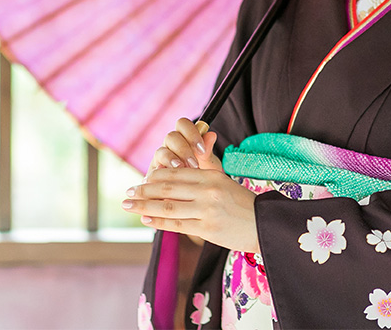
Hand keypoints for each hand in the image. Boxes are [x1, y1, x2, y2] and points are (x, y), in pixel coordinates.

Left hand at [123, 165, 260, 253]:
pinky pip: (177, 224)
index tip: (140, 180)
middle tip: (127, 193)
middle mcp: (207, 191)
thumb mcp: (223, 180)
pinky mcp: (207, 229)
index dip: (154, 177)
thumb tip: (179, 162)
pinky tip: (146, 219)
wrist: (264, 224)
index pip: (175, 174)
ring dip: (144, 206)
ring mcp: (207, 210)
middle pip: (167, 189)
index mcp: (211, 176)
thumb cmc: (240, 202)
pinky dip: (158, 222)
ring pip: (167, 207)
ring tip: (129, 206)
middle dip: (143, 191)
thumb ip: (202, 170)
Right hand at [147, 118, 220, 174]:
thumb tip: (212, 135)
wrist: (193, 196)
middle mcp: (170, 145)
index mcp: (184, 137)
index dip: (191, 133)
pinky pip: (153, 170)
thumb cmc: (202, 177)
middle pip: (171, 136)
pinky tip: (167, 179)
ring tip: (181, 169)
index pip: (183, 124)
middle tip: (194, 164)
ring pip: (161, 151)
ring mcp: (160, 158)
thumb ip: (208, 151)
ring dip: (171, 159)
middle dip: (183, 149)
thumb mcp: (209, 166)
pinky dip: (159, 173)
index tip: (202, 149)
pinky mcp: (153, 173)